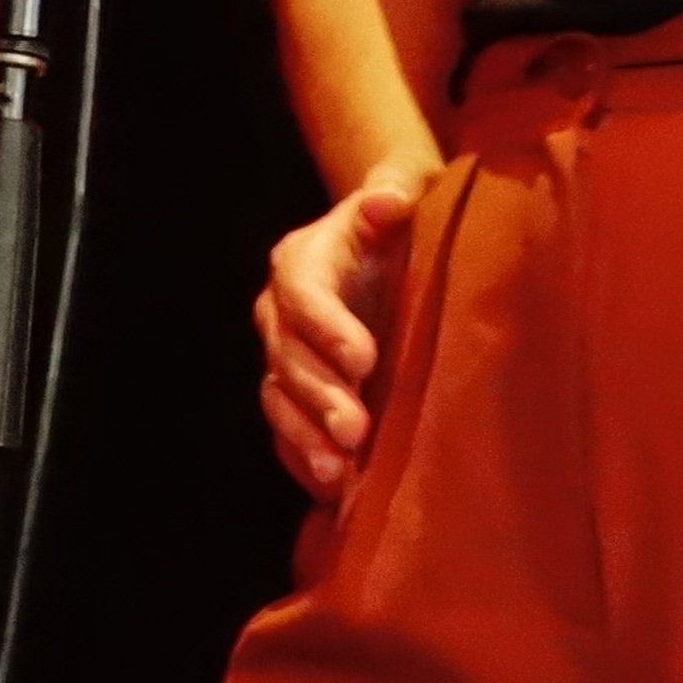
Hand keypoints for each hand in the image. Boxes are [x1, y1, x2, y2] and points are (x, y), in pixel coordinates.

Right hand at [253, 171, 421, 500]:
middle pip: (287, 356)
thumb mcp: (404, 193)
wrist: (392, 248)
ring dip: (304, 436)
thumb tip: (388, 201)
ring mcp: (284, 356)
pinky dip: (302, 459)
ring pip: (278, 398)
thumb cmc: (404, 220)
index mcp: (301, 261)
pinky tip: (331, 490)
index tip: (366, 358)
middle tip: (354, 430)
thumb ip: (395, 192)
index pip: (302, 294)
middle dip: (318, 395)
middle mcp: (279, 311)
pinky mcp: (297, 394)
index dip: (327, 327)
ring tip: (338, 472)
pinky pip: (285, 430)